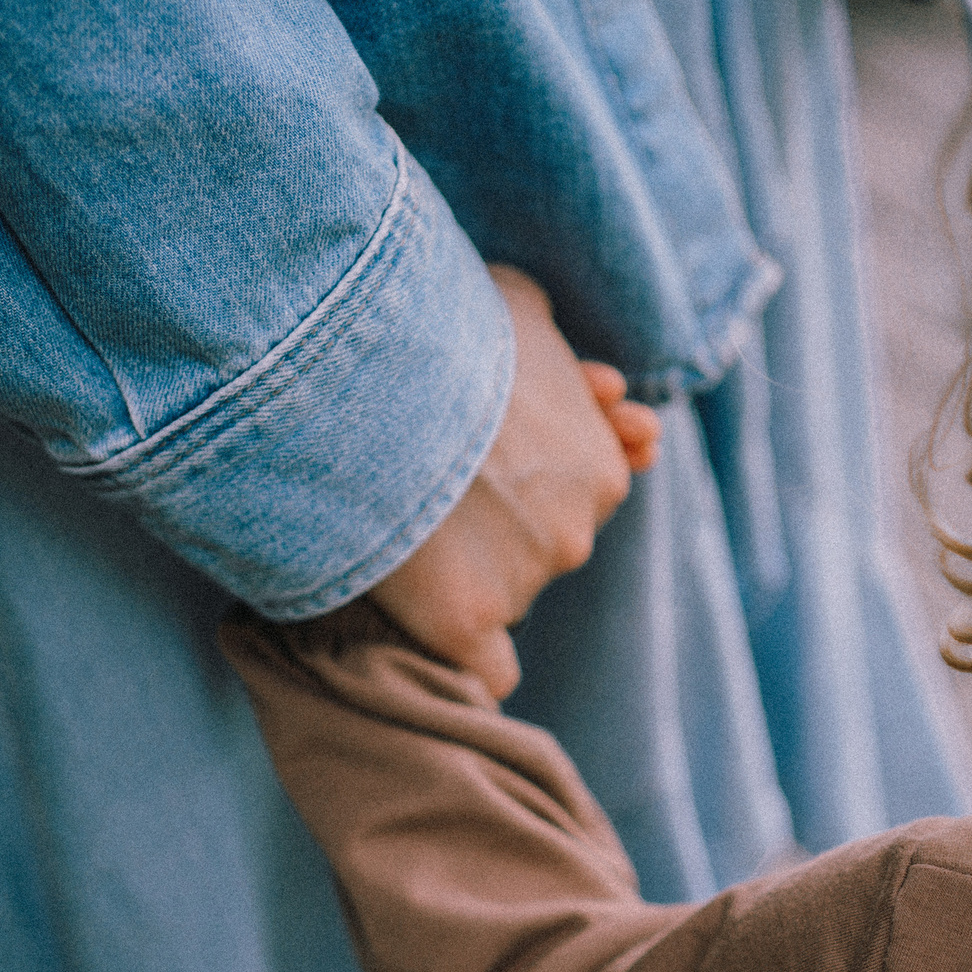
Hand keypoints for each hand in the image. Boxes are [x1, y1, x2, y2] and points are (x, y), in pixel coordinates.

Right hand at [369, 266, 650, 698]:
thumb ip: (547, 333)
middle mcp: (576, 532)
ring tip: (402, 522)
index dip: (540, 475)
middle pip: (543, 546)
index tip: (495, 456)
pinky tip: (447, 644)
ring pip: (503, 594)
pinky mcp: (464, 624)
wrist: (369, 376)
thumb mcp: (514, 300)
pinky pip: (486, 671)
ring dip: (466, 572)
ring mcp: (524, 583)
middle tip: (437, 480)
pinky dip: (469, 665)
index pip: (584, 492)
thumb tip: (573, 369)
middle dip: (502, 520)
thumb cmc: (441, 330)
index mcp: (602, 466)